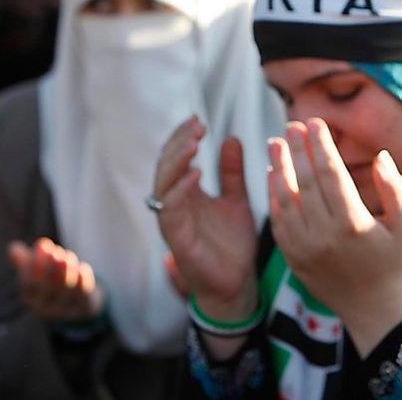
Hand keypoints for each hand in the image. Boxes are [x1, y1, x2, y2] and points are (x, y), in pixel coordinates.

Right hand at [7, 238, 104, 320]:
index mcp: (31, 298)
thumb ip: (26, 261)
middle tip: (56, 251)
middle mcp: (45, 307)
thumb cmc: (52, 282)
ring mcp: (65, 308)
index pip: (28, 283)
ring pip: (66, 290)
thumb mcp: (37, 272)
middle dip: (50, 268)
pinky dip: (83, 281)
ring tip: (68, 256)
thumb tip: (13, 248)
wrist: (78, 303)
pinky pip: (83, 295)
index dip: (34, 263)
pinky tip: (82, 268)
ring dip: (67, 271)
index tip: (42, 243)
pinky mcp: (83, 307)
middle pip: (46, 288)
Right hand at [153, 116, 257, 320]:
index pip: (177, 158)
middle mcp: (176, 205)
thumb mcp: (237, 200)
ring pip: (164, 185)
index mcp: (188, 194)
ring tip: (193, 142)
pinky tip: (195, 174)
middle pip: (167, 166)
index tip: (198, 119)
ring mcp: (174, 222)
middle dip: (179, 143)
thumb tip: (231, 138)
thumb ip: (232, 172)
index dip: (184, 138)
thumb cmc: (233, 243)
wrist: (237, 282)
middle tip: (195, 124)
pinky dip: (181, 190)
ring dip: (177, 161)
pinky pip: (171, 211)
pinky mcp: (177, 240)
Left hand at [267, 118, 401, 357]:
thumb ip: (394, 187)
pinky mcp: (293, 258)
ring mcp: (305, 249)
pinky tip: (273, 173)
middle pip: (305, 183)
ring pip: (286, 200)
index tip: (316, 122)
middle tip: (293, 124)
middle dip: (298, 149)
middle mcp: (325, 237)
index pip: (332, 175)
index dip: (321, 146)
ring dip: (278, 168)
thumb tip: (381, 155)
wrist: (372, 305)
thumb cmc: (393, 258)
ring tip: (275, 141)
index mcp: (354, 225)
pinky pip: (278, 221)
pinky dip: (273, 195)